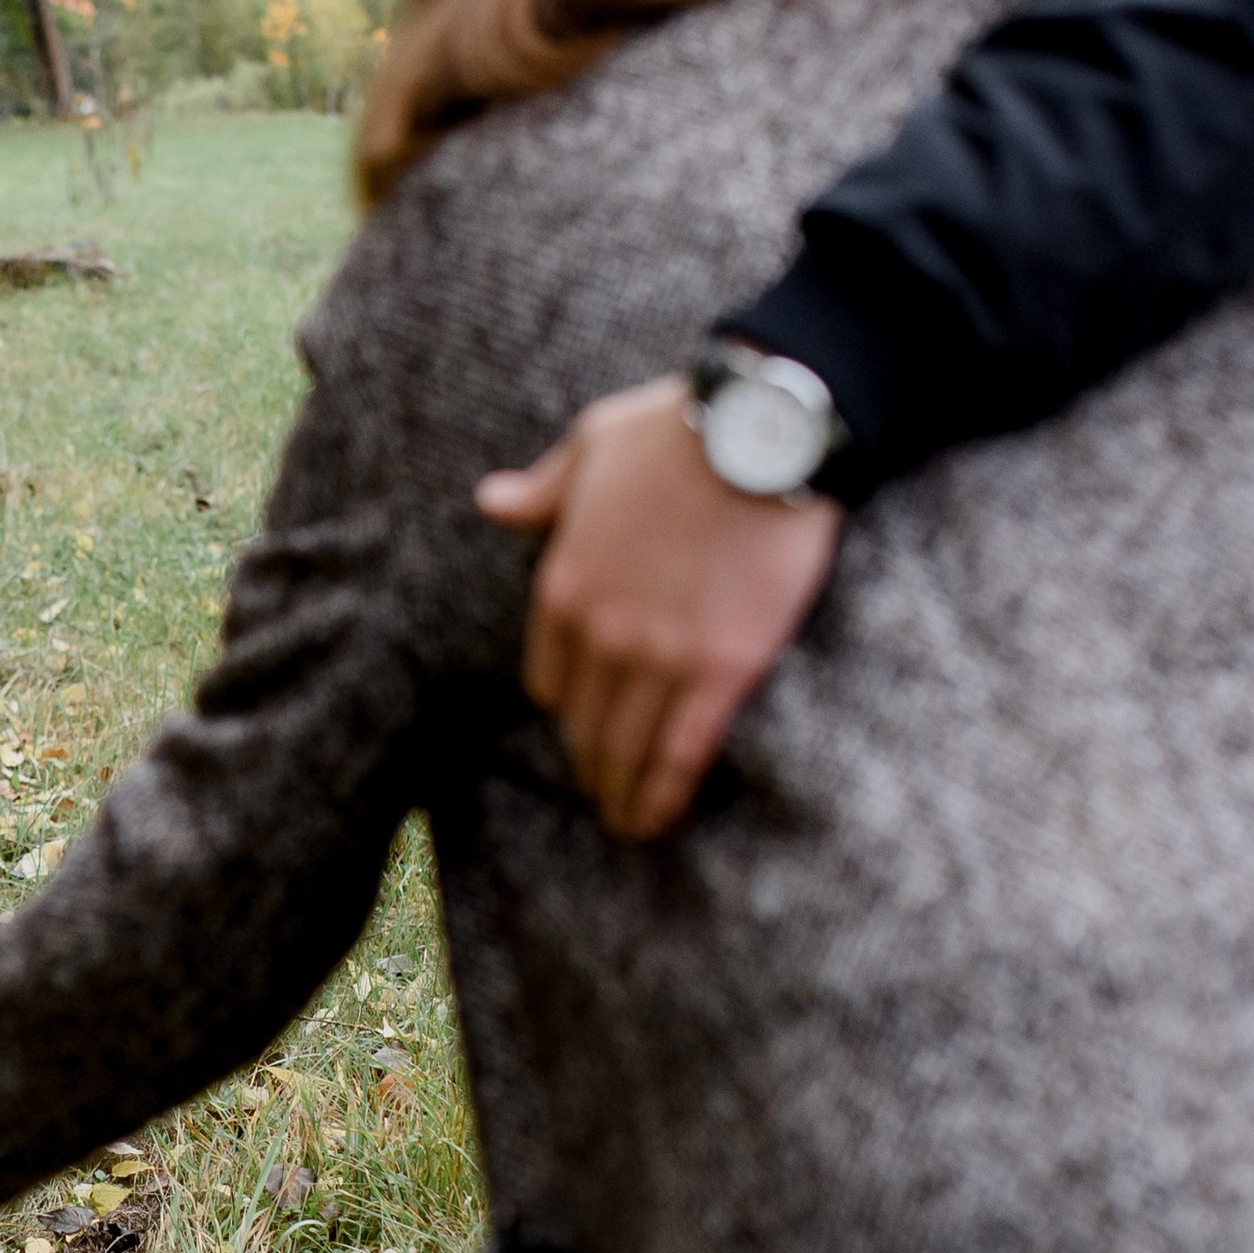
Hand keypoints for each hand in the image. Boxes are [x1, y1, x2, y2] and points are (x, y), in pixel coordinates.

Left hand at [477, 375, 842, 840]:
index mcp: (563, 585)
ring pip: (629, 749)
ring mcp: (660, 656)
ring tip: (628, 825)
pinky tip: (659, 819)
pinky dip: (667, 793)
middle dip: (591, 766)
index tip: (581, 724)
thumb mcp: (590, 445)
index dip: (566, 707)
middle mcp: (602, 633)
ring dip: (623, 794)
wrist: (762, 429)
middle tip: (601, 795)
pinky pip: (683, 751)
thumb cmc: (677, 427)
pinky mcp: (722, 669)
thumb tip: (491, 502)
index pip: (549, 679)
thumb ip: (543, 491)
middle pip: (585, 725)